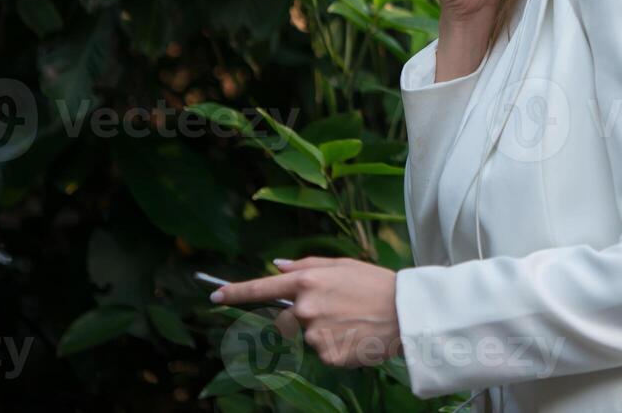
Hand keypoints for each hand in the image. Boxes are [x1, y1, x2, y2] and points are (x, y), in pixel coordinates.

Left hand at [210, 257, 403, 367]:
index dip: (236, 292)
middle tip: (337, 310)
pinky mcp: (327, 355)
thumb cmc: (375, 283)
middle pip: (285, 320)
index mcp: (307, 281)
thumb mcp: (342, 265)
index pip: (262, 288)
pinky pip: (323, 353)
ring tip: (352, 321)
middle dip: (304, 318)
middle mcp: (305, 308)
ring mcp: (314, 334)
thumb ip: (306, 266)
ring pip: (306, 338)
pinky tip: (356, 336)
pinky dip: (337, 347)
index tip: (215, 296)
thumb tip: (276, 267)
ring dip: (323, 332)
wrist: (406, 312)